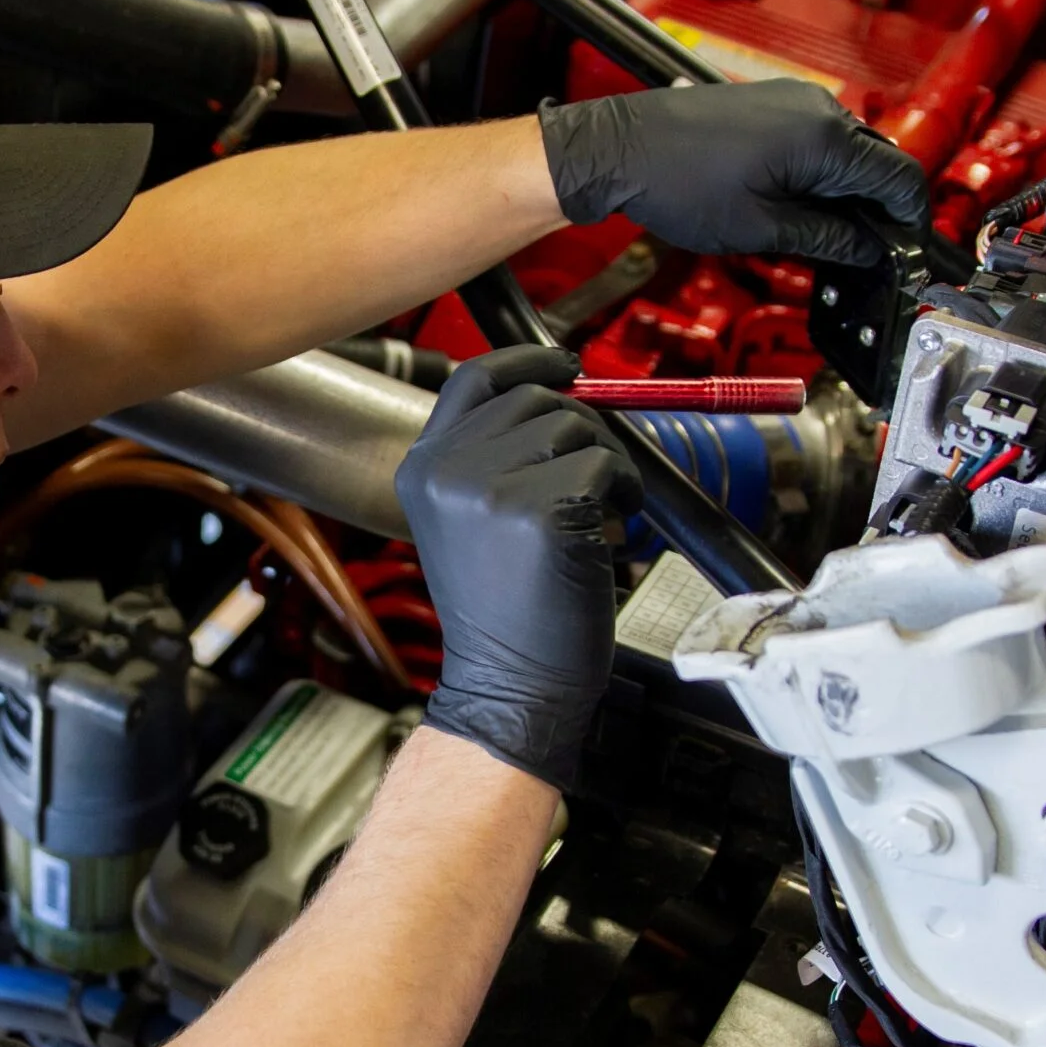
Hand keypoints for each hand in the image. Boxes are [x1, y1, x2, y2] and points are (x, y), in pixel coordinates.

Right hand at [395, 346, 641, 788]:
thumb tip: (562, 393)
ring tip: (596, 516)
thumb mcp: (472, 522)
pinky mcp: (541, 510)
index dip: (526, 360)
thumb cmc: (505, 615)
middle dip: (582, 432)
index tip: (564, 364)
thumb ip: (495, 457)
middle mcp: (447, 470)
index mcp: (422, 468)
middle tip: (595, 482)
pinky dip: (623, 495)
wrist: (510, 686)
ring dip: (605, 467)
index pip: (474, 379)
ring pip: (578, 428)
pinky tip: (605, 536)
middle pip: (538, 399)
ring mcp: (491, 488)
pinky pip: (606, 467)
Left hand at [538, 80, 929, 264]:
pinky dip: (822, 171)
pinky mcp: (773, 102)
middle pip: (877, 162)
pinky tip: (803, 205)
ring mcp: (795, 99)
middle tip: (869, 252)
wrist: (622, 150)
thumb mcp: (760, 229)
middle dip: (880, 208)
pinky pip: (819, 137)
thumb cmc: (677, 183)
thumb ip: (824, 238)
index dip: (910, 219)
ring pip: (848, 151)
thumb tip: (865, 249)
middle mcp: (818, 108)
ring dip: (848, 191)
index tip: (907, 248)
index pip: (899, 178)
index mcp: (824, 138)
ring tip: (830, 235)